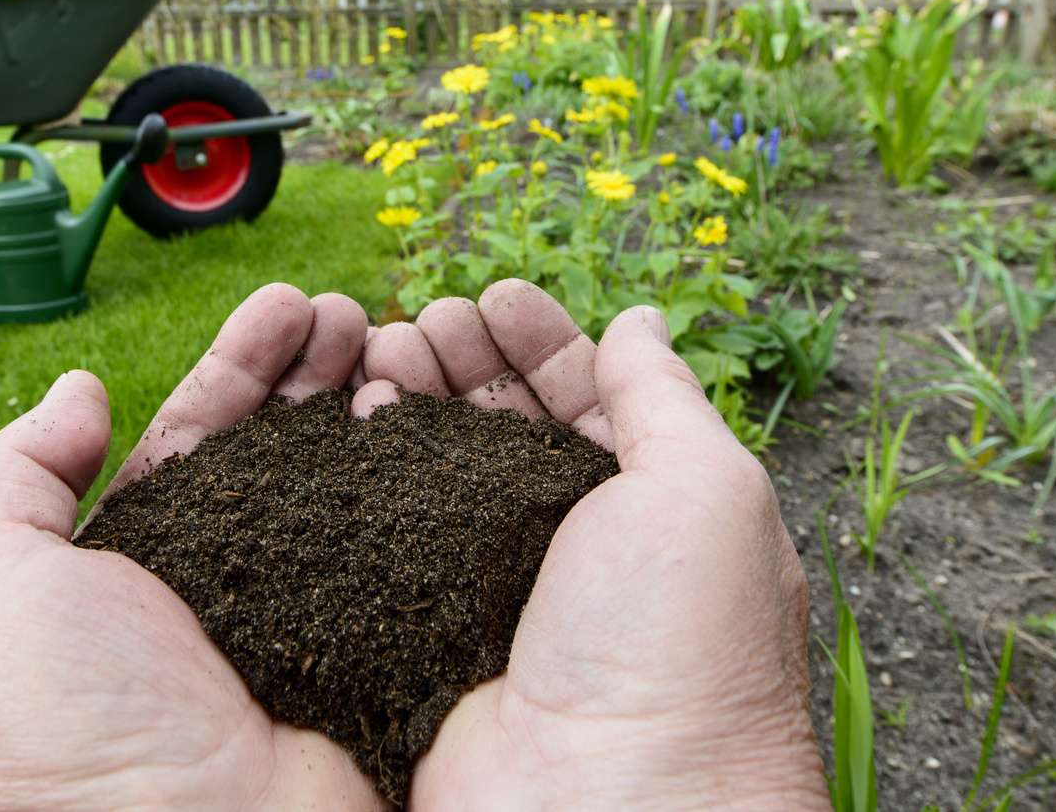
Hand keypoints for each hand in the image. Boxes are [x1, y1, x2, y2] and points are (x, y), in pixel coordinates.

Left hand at [0, 284, 385, 810]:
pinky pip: (409, 546)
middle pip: (286, 441)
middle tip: (348, 309)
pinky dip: (421, 478)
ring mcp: (315, 609)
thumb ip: (17, 476)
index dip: (243, 361)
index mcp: (151, 553)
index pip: (203, 430)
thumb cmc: (65, 723)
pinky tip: (428, 420)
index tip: (287, 303)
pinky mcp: (381, 646)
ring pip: (352, 479)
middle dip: (316, 365)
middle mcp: (236, 573)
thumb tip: (79, 388)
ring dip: (372, 400)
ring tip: (392, 338)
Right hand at [354, 280, 827, 809]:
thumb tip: (644, 318)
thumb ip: (663, 395)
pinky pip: (386, 536)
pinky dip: (366, 474)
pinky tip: (350, 426)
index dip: (540, 337)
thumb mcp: (705, 490)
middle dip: (463, 360)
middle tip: (421, 321)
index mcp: (650, 510)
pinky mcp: (424, 633)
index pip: (587, 397)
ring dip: (409, 401)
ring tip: (379, 355)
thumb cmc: (680, 648)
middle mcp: (571, 549)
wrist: (610, 811)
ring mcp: (492, 592)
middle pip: (503, 424)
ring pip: (437, 471)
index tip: (492, 294)